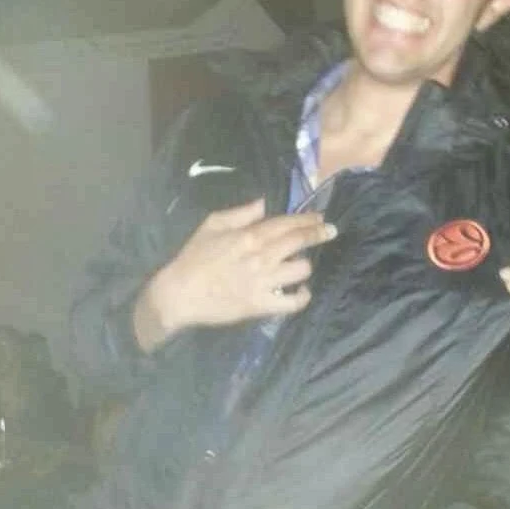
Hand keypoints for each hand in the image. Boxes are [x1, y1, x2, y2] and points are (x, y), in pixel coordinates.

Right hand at [133, 198, 336, 351]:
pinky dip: (302, 297)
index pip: (287, 223)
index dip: (307, 219)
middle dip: (318, 234)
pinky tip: (301, 291)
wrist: (179, 294)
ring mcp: (264, 282)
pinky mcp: (262, 305)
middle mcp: (262, 257)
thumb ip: (240, 213)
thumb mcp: (211, 225)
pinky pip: (293, 302)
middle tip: (329, 231)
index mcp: (250, 235)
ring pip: (301, 270)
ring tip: (301, 265)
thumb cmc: (193, 257)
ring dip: (304, 265)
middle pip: (300, 242)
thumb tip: (264, 203)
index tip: (320, 217)